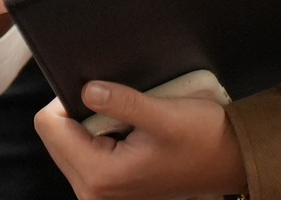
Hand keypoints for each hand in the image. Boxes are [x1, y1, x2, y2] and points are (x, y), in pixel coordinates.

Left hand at [35, 83, 247, 199]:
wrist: (231, 160)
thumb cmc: (203, 139)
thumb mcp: (163, 114)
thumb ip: (122, 102)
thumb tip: (87, 90)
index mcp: (100, 176)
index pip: (49, 126)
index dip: (68, 99)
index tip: (100, 91)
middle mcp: (94, 191)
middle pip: (54, 135)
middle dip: (81, 114)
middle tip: (120, 109)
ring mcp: (101, 191)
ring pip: (69, 141)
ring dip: (93, 124)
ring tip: (129, 123)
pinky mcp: (110, 185)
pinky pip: (85, 150)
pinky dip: (101, 134)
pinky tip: (130, 132)